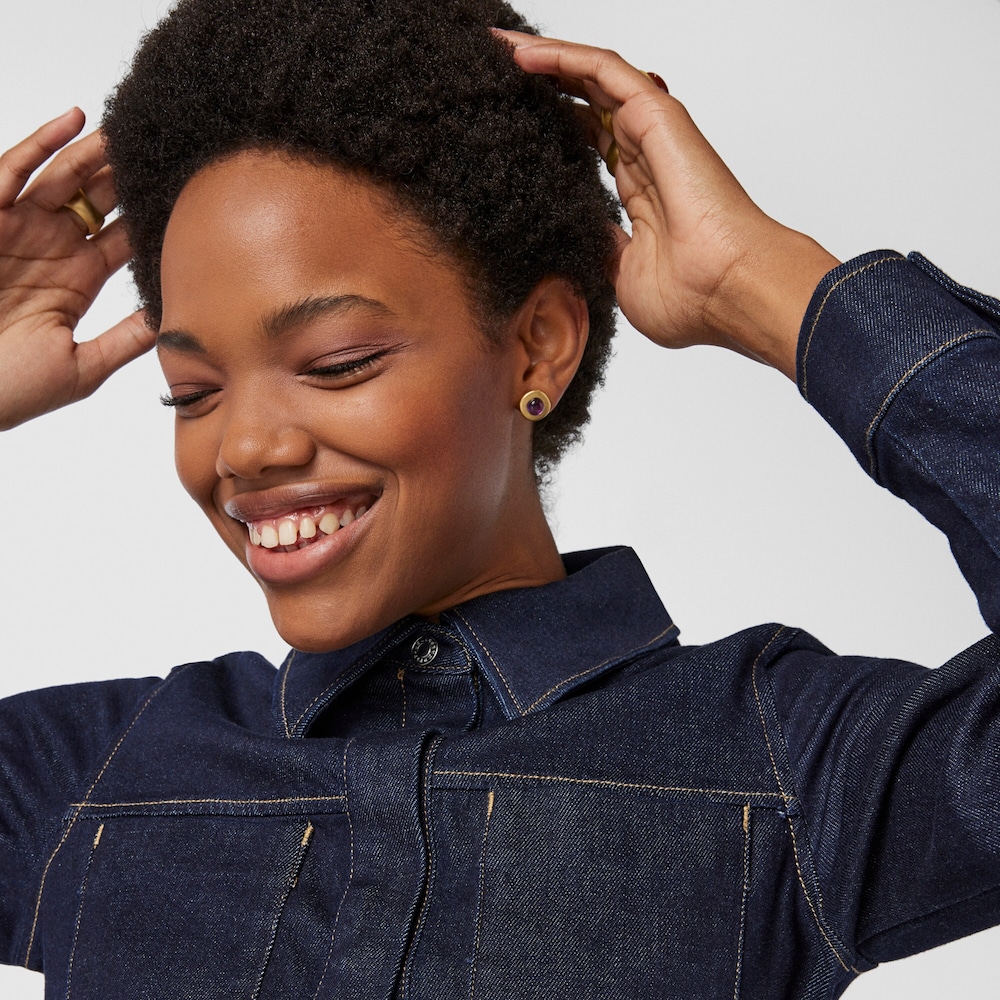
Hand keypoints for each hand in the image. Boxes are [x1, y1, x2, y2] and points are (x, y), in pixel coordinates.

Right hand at [0, 109, 154, 429]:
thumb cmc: (11, 389)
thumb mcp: (84, 365)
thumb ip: (128, 340)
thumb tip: (175, 322)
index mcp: (77, 280)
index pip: (123, 239)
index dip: (151, 216)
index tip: (187, 195)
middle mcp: (51, 248)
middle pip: (99, 200)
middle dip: (128, 176)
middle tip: (166, 150)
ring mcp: (18, 230)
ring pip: (64, 178)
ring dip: (96, 151)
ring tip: (131, 129)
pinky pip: (12, 172)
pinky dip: (41, 143)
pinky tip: (74, 120)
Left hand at [495, 31, 839, 379]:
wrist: (727, 292)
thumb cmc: (692, 299)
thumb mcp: (624, 278)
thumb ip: (602, 250)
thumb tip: (578, 236)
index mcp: (642, 192)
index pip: (592, 143)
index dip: (557, 126)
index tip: (517, 122)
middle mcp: (647, 156)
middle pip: (588, 103)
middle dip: (545, 83)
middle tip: (500, 70)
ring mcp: (653, 134)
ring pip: (593, 78)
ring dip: (548, 59)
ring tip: (502, 49)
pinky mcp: (656, 117)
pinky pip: (604, 71)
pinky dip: (564, 58)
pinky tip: (525, 56)